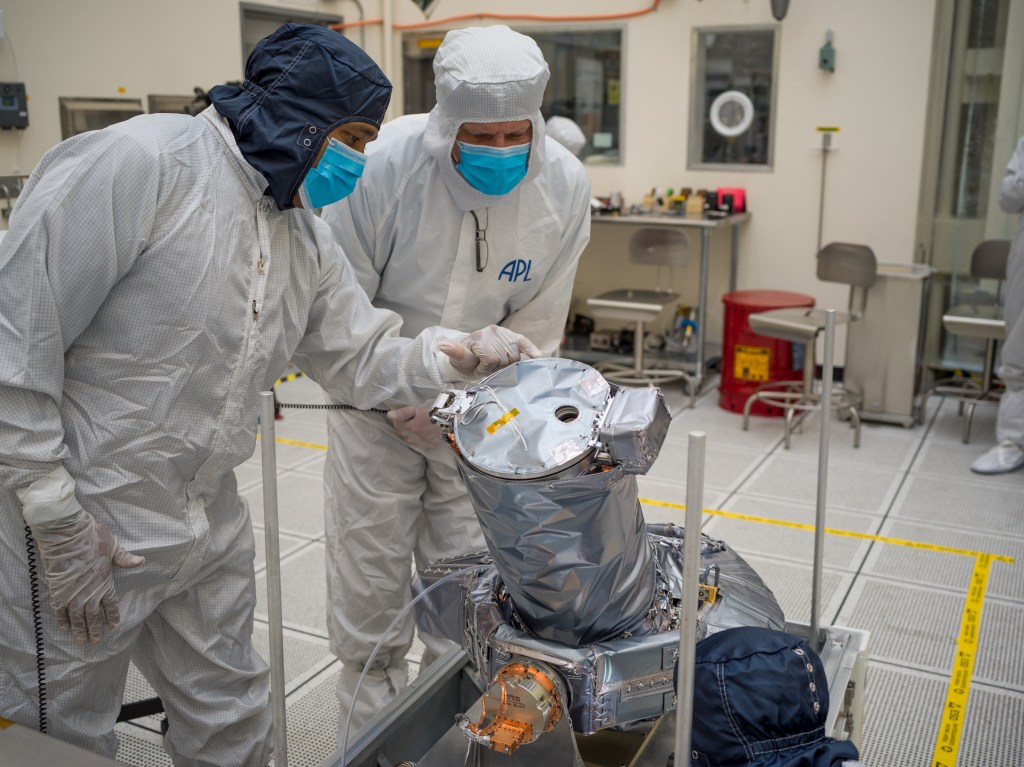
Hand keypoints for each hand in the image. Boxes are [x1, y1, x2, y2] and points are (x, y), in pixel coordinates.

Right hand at [31, 510, 144, 643]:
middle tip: (96, 641)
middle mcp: (89, 591)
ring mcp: (72, 593)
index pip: (111, 605)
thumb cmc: (92, 537)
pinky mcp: (57, 591)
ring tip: (82, 640)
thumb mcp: (113, 546)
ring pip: (77, 617)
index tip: (114, 627)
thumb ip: (125, 558)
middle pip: (93, 616)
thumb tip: (142, 561)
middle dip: (95, 630)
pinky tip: (65, 628)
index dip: (113, 617)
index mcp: (105, 581)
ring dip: (80, 629)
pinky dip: (62, 620)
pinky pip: (59, 610)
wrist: (65, 533)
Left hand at [386, 406, 443, 450]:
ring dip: (409, 432)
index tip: (404, 414)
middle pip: (402, 432)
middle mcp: (413, 437)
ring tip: (416, 426)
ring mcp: (420, 443)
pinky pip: (417, 443)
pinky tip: (422, 433)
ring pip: (408, 438)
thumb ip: (403, 412)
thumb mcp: (417, 410)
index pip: (397, 424)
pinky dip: (417, 438)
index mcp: (410, 427)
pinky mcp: (426, 446)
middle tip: (411, 418)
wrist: (449, 424)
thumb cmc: (434, 414)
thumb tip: (389, 415)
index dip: (399, 418)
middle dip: (403, 425)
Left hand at [438, 325, 541, 377]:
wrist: (469, 355)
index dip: (484, 369)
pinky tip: (538, 357)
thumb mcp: (459, 358)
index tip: (477, 369)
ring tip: (495, 364)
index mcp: (479, 337)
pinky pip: (524, 343)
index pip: (490, 359)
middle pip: (503, 359)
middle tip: (487, 367)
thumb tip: (442, 344)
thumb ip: (455, 352)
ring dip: (505, 365)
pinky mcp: (514, 338)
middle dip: (495, 368)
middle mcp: (493, 332)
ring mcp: (504, 334)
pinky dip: (531, 350)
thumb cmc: (465, 358)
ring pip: (513, 358)